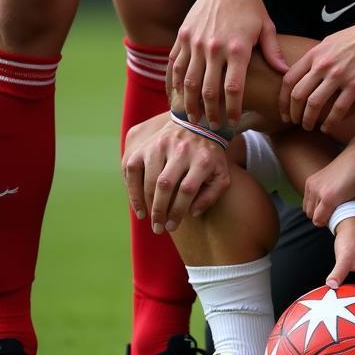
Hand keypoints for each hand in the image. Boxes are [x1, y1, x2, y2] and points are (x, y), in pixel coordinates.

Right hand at [122, 113, 230, 232]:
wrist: (198, 126)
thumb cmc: (210, 158)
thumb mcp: (221, 175)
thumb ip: (212, 195)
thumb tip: (192, 213)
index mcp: (202, 159)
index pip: (187, 189)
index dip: (178, 211)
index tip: (172, 226)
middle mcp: (181, 150)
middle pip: (166, 184)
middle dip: (159, 210)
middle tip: (158, 228)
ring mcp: (162, 145)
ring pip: (149, 178)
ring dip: (145, 203)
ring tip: (148, 219)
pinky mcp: (147, 145)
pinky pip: (133, 169)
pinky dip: (132, 190)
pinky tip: (138, 207)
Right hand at [169, 0, 286, 127]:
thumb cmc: (251, 7)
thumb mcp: (267, 28)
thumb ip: (273, 52)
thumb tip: (284, 73)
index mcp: (237, 48)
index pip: (234, 89)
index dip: (233, 109)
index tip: (234, 123)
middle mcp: (214, 47)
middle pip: (209, 90)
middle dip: (211, 112)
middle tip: (213, 126)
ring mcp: (196, 41)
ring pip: (189, 80)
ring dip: (189, 102)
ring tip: (193, 117)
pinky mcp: (184, 35)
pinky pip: (176, 63)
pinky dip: (175, 82)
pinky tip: (177, 95)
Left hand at [279, 15, 354, 131]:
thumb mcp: (329, 43)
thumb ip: (315, 58)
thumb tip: (304, 74)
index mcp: (314, 54)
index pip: (289, 80)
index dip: (282, 100)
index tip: (283, 111)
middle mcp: (323, 65)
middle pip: (298, 94)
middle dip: (293, 113)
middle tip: (293, 122)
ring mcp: (339, 75)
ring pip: (314, 103)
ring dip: (308, 119)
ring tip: (308, 127)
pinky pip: (338, 109)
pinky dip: (330, 122)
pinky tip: (327, 128)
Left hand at [303, 149, 354, 228]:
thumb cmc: (349, 171)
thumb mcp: (331, 180)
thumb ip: (325, 190)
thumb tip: (326, 208)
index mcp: (310, 183)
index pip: (308, 206)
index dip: (319, 212)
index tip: (331, 212)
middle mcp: (311, 188)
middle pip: (309, 213)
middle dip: (321, 217)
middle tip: (336, 215)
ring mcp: (318, 193)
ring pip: (315, 218)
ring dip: (325, 219)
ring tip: (339, 215)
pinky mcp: (327, 198)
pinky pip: (320, 219)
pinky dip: (328, 222)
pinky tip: (339, 216)